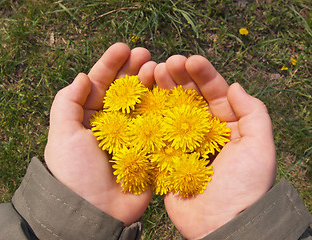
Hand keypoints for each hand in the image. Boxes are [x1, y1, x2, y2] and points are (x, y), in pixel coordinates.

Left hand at [44, 43, 155, 225]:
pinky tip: (172, 94)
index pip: (100, 83)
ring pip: (144, 102)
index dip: (111, 64)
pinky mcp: (150, 148)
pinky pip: (159, 124)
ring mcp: (133, 135)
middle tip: (147, 55)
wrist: (96, 211)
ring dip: (152, 84)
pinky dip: (166, 108)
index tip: (124, 47)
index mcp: (90, 117)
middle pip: (125, 90)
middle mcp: (113, 123)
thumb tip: (81, 76)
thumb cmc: (75, 172)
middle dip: (135, 70)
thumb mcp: (62, 134)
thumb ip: (67, 103)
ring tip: (159, 69)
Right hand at [154, 55, 276, 238]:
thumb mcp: (260, 146)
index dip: (204, 76)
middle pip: (190, 100)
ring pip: (171, 112)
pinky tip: (142, 100)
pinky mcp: (166, 158)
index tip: (190, 60)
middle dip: (179, 79)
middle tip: (166, 64)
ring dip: (162, 92)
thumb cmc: (245, 185)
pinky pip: (157, 134)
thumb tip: (235, 85)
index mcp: (227, 127)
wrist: (223, 225)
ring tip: (152, 74)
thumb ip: (253, 113)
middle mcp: (204, 133)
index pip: (215, 94)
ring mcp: (183, 145)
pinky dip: (149, 118)